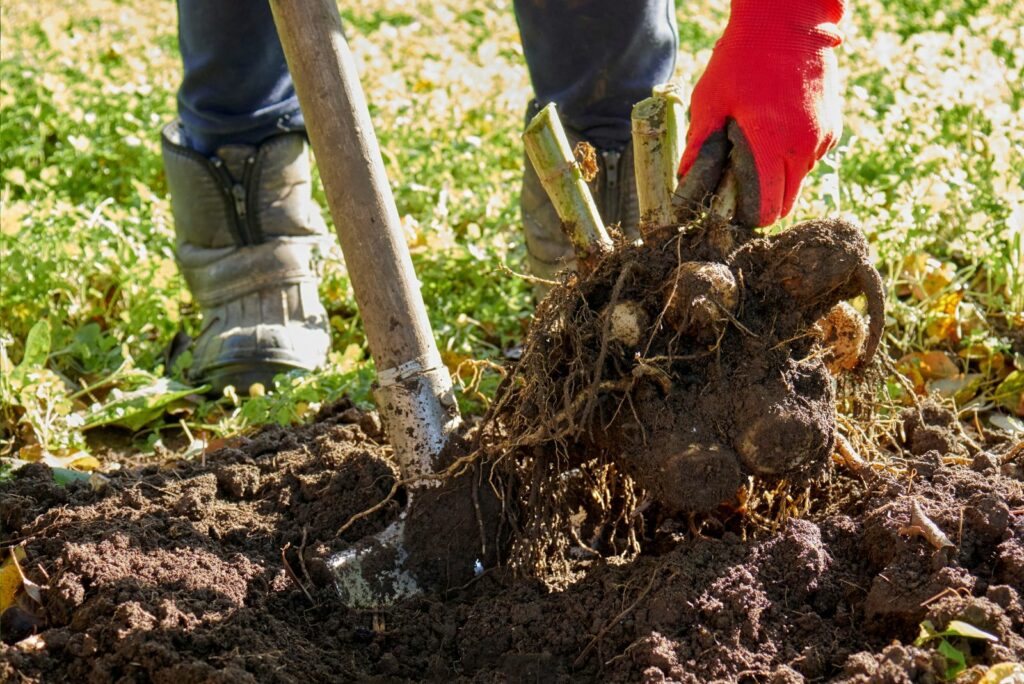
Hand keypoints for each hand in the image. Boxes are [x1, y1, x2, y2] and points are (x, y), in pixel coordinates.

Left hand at [675, 0, 844, 226]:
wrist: (789, 21)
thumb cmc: (744, 58)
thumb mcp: (711, 100)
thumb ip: (700, 144)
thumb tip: (685, 179)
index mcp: (775, 146)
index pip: (768, 209)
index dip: (747, 216)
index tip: (730, 210)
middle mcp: (806, 148)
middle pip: (786, 203)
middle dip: (763, 204)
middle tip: (737, 188)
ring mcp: (823, 138)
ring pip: (800, 182)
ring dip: (779, 179)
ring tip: (753, 153)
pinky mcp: (832, 127)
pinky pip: (810, 159)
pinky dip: (792, 158)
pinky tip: (772, 133)